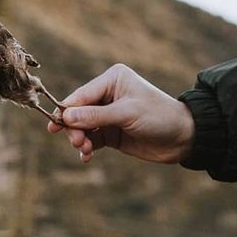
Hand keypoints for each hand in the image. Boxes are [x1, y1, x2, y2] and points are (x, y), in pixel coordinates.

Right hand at [47, 63, 195, 164]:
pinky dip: (86, 149)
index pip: (81, 95)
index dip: (66, 111)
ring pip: (82, 128)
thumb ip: (95, 116)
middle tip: (78, 142)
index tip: (55, 126)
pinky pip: (91, 140)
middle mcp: (108, 94)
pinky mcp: (111, 132)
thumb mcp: (126, 114)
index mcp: (112, 80)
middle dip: (74, 128)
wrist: (182, 138)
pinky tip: (87, 156)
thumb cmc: (158, 117)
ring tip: (85, 151)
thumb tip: (65, 116)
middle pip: (77, 112)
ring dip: (80, 140)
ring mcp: (108, 114)